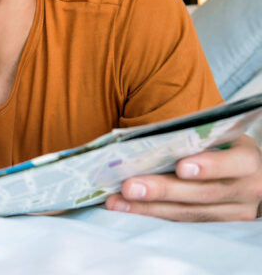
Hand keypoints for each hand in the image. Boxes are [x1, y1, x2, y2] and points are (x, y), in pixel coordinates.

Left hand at [105, 135, 261, 221]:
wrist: (236, 171)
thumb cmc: (215, 146)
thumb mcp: (213, 137)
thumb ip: (190, 139)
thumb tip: (144, 142)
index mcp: (248, 161)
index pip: (236, 163)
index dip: (210, 166)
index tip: (181, 168)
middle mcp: (247, 190)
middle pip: (204, 193)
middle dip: (163, 190)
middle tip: (129, 186)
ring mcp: (235, 213)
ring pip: (190, 214)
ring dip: (149, 208)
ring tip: (117, 202)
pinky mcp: (217, 227)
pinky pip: (182, 224)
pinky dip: (151, 216)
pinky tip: (126, 210)